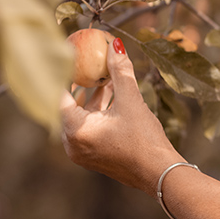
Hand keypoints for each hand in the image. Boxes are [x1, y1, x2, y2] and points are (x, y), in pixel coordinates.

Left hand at [61, 37, 183, 193]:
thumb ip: (120, 72)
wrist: (160, 173)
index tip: (70, 58)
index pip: (59, 95)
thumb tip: (114, 45)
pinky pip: (88, 129)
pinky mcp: (93, 156)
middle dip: (79, 85)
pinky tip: (113, 99)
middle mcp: (72, 143)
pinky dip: (97, 113)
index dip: (65, 74)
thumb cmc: (144, 140)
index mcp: (75, 130)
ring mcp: (82, 152)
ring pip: (80, 118)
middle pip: (68, 107)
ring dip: (92, 99)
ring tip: (106, 80)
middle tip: (86, 66)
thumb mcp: (131, 102)